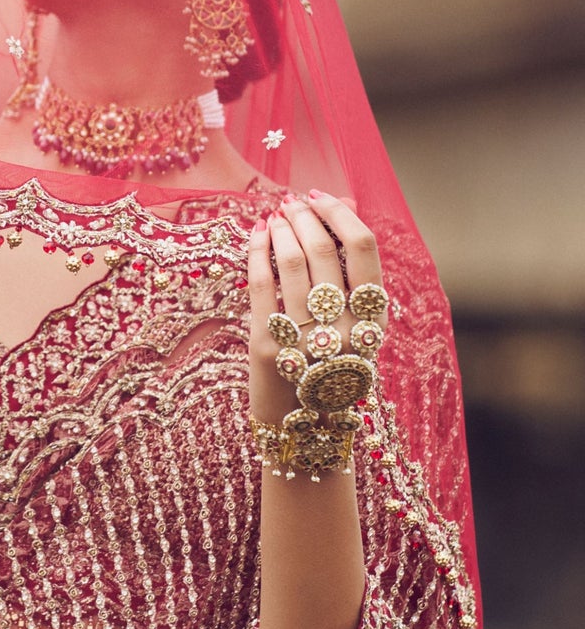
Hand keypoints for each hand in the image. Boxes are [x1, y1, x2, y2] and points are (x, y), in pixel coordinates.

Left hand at [246, 190, 383, 424]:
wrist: (303, 430)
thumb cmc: (329, 365)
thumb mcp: (354, 325)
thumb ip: (351, 271)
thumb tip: (342, 203)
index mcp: (372, 320)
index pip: (363, 248)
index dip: (339, 214)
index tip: (319, 198)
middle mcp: (343, 329)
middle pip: (323, 250)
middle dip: (303, 218)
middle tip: (290, 204)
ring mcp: (304, 339)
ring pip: (291, 263)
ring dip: (280, 230)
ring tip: (274, 217)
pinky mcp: (267, 347)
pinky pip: (260, 286)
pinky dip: (257, 253)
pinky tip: (256, 236)